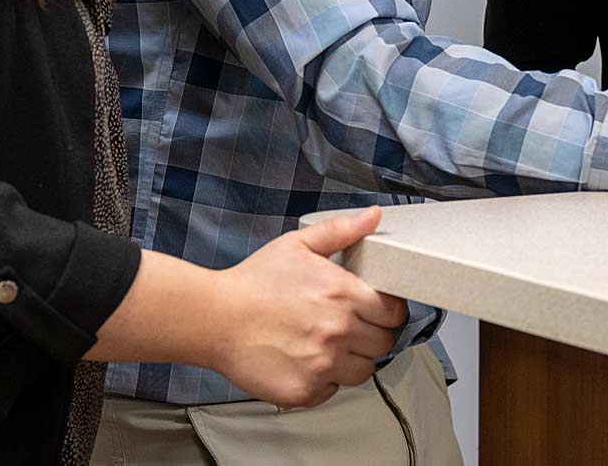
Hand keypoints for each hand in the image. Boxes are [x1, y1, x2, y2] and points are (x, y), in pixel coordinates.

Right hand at [213, 207, 409, 407]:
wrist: (213, 319)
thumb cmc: (252, 283)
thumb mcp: (298, 245)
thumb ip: (341, 230)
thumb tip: (374, 216)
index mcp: (343, 294)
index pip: (394, 313)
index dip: (388, 312)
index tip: (375, 311)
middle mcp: (338, 331)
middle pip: (383, 343)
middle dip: (372, 335)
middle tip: (349, 328)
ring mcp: (322, 364)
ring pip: (363, 371)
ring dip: (352, 360)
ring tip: (327, 346)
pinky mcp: (304, 390)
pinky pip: (332, 391)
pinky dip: (324, 381)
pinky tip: (307, 362)